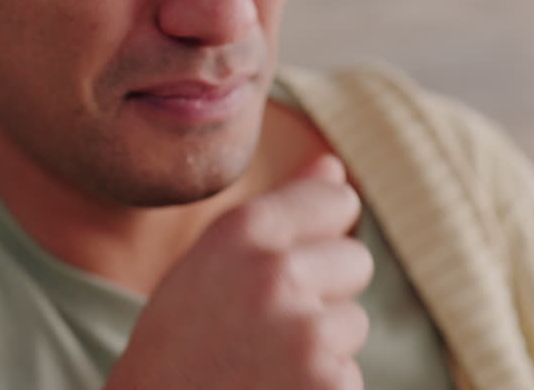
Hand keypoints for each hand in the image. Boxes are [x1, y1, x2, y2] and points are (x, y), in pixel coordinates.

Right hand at [105, 154, 372, 389]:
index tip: (294, 261)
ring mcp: (308, 335)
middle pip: (356, 261)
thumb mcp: (211, 263)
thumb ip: (278, 210)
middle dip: (326, 292)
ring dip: (322, 346)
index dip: (322, 233)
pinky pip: (350, 375)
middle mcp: (278, 274)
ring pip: (353, 324)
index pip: (338, 200)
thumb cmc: (177, 347)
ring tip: (263, 366)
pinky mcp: (331, 386)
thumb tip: (334, 166)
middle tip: (266, 327)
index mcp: (243, 231)